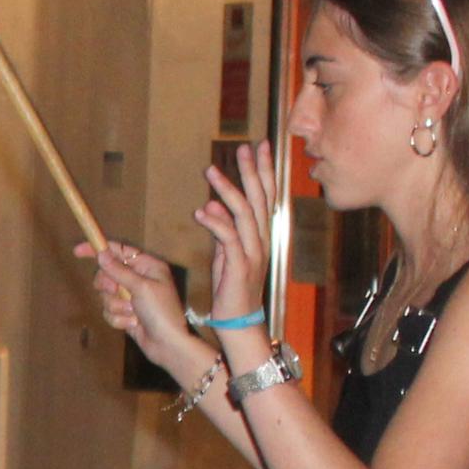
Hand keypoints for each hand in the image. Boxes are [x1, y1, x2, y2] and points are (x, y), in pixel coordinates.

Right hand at [85, 239, 207, 382]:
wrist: (167, 344)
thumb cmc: (160, 311)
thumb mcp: (140, 287)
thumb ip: (118, 270)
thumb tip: (101, 254)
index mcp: (147, 266)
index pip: (119, 251)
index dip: (98, 250)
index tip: (77, 251)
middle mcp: (138, 279)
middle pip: (107, 274)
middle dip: (109, 286)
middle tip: (115, 291)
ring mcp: (131, 297)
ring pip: (106, 295)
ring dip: (116, 306)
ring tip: (133, 313)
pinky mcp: (125, 313)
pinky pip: (109, 311)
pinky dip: (118, 319)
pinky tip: (132, 324)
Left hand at [192, 143, 277, 336]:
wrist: (239, 321)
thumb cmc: (232, 288)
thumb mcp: (227, 255)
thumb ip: (223, 232)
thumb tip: (212, 208)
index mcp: (260, 235)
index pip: (266, 196)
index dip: (263, 171)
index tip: (258, 147)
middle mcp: (261, 240)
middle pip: (260, 198)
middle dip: (252, 171)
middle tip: (244, 147)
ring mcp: (253, 252)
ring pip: (244, 213)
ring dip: (227, 190)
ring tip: (211, 171)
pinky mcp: (240, 266)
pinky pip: (229, 239)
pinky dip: (216, 223)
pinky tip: (202, 212)